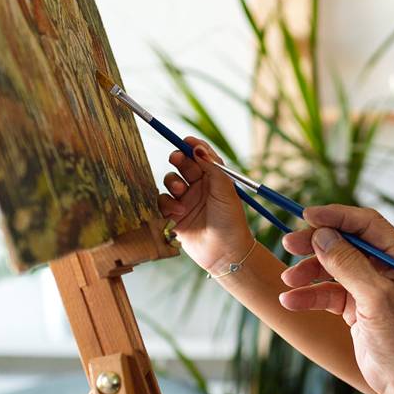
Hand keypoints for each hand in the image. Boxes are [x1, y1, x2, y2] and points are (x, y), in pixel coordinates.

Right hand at [154, 138, 253, 272]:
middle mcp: (199, 187)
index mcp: (214, 178)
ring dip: (173, 182)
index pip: (201, 155)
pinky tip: (178, 212)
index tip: (186, 141)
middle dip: (178, 158)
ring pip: (170, 180)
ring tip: (181, 191)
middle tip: (177, 157)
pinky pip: (162, 201)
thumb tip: (197, 146)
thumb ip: (212, 167)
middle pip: (183, 164)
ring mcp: (185, 200)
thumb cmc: (231, 221)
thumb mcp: (225, 190)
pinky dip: (168, 203)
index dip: (192, 146)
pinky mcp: (174, 216)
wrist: (225, 253)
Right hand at [276, 205, 393, 393]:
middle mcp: (387, 268)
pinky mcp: (355, 307)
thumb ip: (349, 265)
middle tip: (289, 244)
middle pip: (345, 243)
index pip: (367, 225)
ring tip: (288, 280)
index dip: (337, 217)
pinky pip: (327, 293)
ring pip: (332, 267)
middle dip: (316, 243)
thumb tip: (323, 236)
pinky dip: (309, 295)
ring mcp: (369, 287)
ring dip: (308, 271)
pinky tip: (291, 301)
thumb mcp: (375, 299)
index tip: (308, 216)